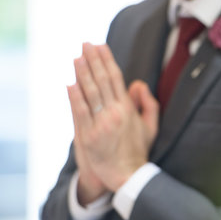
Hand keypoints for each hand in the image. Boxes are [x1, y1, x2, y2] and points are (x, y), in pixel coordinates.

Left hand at [68, 43, 158, 199]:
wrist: (127, 175)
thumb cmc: (138, 150)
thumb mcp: (150, 126)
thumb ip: (148, 103)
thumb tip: (138, 84)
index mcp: (128, 109)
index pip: (116, 78)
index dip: (107, 60)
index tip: (100, 46)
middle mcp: (114, 113)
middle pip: (101, 81)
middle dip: (93, 60)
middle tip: (85, 44)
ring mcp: (100, 124)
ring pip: (90, 93)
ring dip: (82, 73)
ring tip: (77, 57)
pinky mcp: (87, 136)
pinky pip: (80, 112)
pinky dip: (74, 97)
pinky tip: (70, 83)